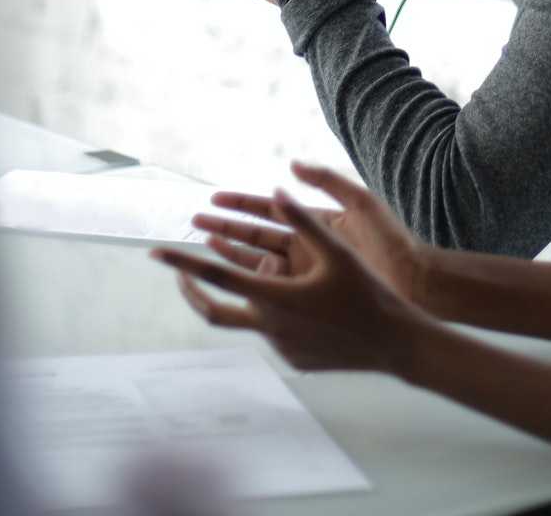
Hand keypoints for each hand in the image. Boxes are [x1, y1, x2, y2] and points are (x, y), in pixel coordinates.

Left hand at [152, 188, 429, 374]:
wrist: (395, 344)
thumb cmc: (368, 293)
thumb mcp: (337, 252)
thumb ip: (304, 221)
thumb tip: (279, 191)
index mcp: (275, 298)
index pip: (216, 276)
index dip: (182, 263)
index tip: (155, 252)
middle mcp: (270, 327)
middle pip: (213, 309)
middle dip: (191, 288)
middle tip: (178, 270)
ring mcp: (280, 347)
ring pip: (248, 316)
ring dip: (246, 293)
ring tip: (265, 268)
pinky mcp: (293, 359)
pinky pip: (271, 331)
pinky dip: (273, 311)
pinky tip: (303, 300)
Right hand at [193, 161, 430, 304]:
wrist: (417, 283)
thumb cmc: (393, 243)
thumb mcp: (361, 203)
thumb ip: (327, 181)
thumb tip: (292, 164)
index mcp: (318, 222)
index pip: (270, 209)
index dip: (240, 203)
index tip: (212, 198)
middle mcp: (309, 247)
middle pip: (257, 235)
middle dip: (225, 228)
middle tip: (193, 224)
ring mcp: (309, 273)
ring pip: (260, 262)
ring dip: (231, 255)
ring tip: (203, 247)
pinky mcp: (313, 297)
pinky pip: (275, 290)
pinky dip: (252, 285)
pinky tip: (231, 284)